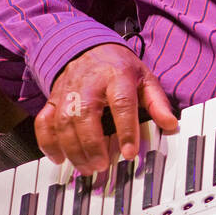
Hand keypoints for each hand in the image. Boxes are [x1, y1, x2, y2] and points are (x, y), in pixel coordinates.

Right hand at [34, 42, 178, 173]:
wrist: (86, 47)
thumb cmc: (118, 67)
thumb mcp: (143, 78)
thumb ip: (156, 102)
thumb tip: (170, 124)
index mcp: (116, 76)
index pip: (121, 103)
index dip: (126, 129)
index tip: (129, 153)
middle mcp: (89, 84)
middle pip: (86, 115)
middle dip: (92, 144)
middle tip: (102, 165)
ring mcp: (67, 92)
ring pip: (63, 122)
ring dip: (73, 149)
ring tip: (87, 167)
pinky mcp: (53, 100)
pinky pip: (44, 123)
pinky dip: (48, 143)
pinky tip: (59, 158)